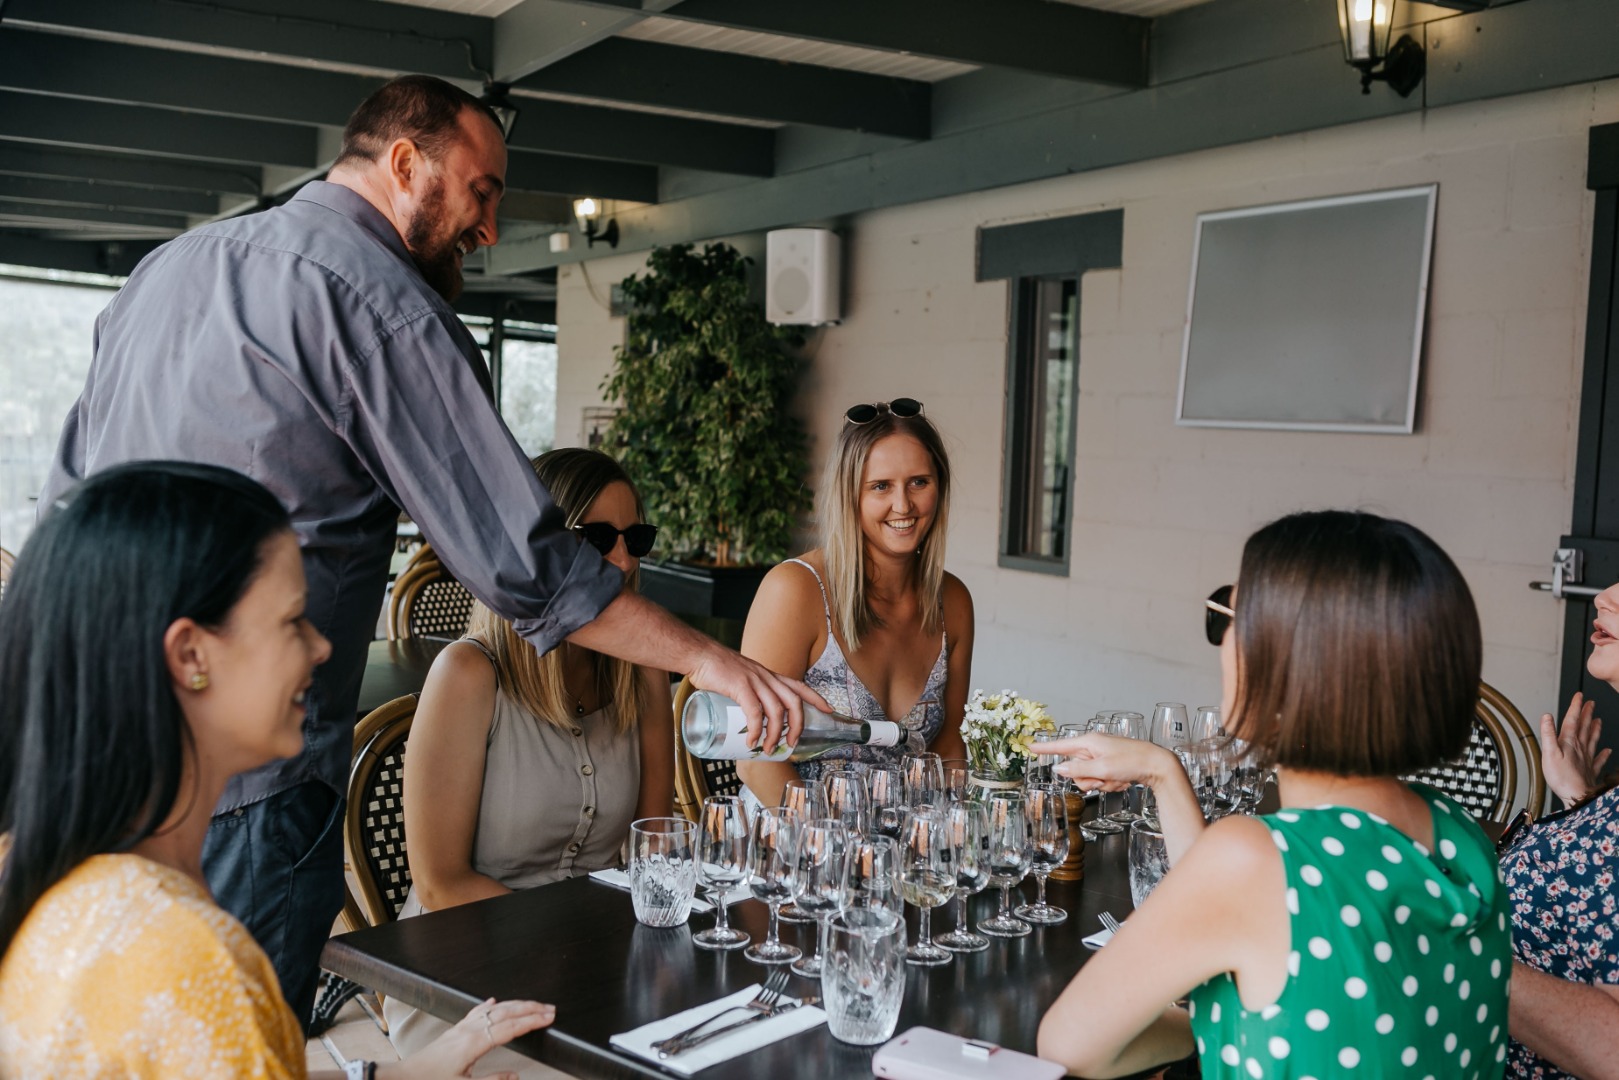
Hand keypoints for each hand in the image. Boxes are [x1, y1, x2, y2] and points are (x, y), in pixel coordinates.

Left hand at [382, 998, 554, 1079]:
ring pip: (493, 1009)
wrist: (403, 1078)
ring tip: (532, 1005)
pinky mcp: (454, 1031)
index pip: (510, 1027)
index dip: (531, 1022)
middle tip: (549, 1009)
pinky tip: (494, 1002)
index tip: (549, 1018)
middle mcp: (468, 1031)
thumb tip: (516, 1076)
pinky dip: (489, 1005)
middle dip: (529, 1008)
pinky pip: (475, 1012)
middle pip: (505, 1013)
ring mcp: (460, 1028)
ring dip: (515, 1005)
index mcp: (473, 1044)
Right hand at [687, 644, 829, 753]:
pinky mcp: (740, 687)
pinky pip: (755, 712)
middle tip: (792, 743)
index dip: (816, 698)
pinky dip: (756, 730)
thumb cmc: (716, 669)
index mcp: (768, 676)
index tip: (829, 710)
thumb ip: (749, 692)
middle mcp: (766, 677)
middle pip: (794, 703)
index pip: (799, 686)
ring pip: (777, 711)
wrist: (699, 655)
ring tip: (769, 749)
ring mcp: (755, 681)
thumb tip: (749, 716)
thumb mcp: (741, 678)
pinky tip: (751, 741)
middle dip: (797, 726)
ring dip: (776, 734)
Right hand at [1047, 733, 1178, 791]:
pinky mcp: (1111, 765)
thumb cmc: (1132, 761)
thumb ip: (1078, 770)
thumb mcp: (1102, 768)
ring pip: (1088, 777)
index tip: (1029, 746)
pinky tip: (1123, 780)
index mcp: (1089, 742)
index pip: (1060, 745)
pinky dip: (1110, 784)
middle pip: (1076, 769)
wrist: (1158, 766)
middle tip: (1104, 779)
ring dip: (1101, 783)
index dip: (1044, 748)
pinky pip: (1101, 779)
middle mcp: (1094, 747)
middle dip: (1089, 779)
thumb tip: (1059, 769)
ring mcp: (1103, 757)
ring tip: (1117, 779)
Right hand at [1541, 693, 1611, 806]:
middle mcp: (1580, 748)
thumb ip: (1548, 734)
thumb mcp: (1549, 753)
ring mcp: (1587, 759)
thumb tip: (1547, 716)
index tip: (1579, 696)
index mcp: (1569, 742)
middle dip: (1586, 714)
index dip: (1576, 707)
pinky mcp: (1590, 770)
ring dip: (1594, 729)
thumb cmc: (1562, 777)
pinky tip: (1607, 751)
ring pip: (1592, 740)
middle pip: (1584, 727)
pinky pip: (1598, 760)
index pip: (1572, 720)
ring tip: (1598, 720)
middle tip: (1590, 703)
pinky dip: (1603, 754)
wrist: (1577, 795)